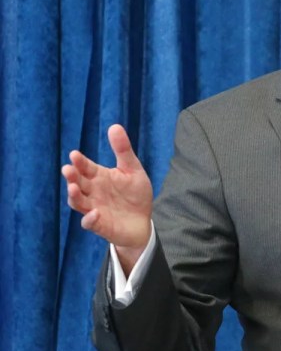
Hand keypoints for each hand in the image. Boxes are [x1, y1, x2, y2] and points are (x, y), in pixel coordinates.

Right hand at [62, 124, 152, 272]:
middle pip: (78, 183)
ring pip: (78, 202)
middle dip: (72, 177)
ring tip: (74, 189)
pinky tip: (95, 213)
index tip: (74, 154)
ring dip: (74, 196)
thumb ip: (123, 150)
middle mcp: (93, 192)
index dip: (79, 162)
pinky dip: (90, 219)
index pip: (86, 167)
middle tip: (68, 169)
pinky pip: (90, 222)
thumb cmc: (135, 194)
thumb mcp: (132, 169)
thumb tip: (115, 126)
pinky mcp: (99, 224)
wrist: (142, 220)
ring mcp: (94, 208)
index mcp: (99, 177)